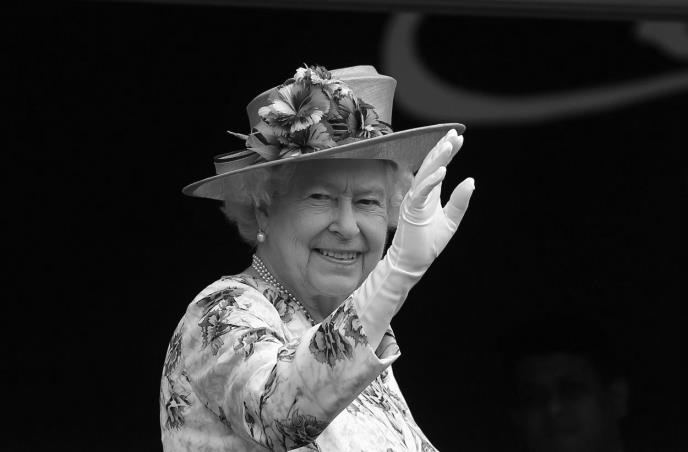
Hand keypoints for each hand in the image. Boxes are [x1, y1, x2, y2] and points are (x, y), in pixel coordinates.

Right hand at [388, 129, 473, 274]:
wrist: (413, 261)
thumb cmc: (428, 243)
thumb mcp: (451, 220)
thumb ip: (460, 201)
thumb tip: (471, 180)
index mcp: (430, 194)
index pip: (439, 167)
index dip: (448, 152)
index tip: (458, 137)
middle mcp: (421, 193)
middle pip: (432, 165)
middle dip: (443, 148)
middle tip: (454, 134)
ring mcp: (415, 200)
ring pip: (426, 174)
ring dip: (438, 159)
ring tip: (449, 145)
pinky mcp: (412, 209)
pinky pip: (422, 191)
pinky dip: (432, 180)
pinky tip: (443, 170)